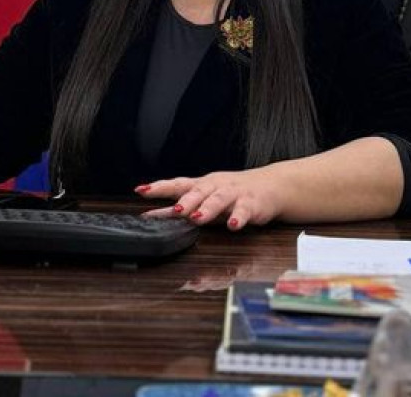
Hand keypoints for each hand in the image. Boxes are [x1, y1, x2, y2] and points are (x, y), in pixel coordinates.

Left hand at [134, 166, 284, 230]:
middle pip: (198, 191)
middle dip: (185, 201)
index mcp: (201, 185)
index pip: (177, 184)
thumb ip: (179, 208)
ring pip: (219, 199)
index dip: (159, 187)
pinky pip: (244, 211)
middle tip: (175, 211)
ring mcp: (234, 193)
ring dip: (208, 208)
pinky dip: (238, 218)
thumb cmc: (231, 193)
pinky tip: (233, 226)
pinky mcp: (251, 203)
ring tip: (198, 218)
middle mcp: (215, 186)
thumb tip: (151, 215)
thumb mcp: (204, 198)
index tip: (142, 191)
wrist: (269, 186)